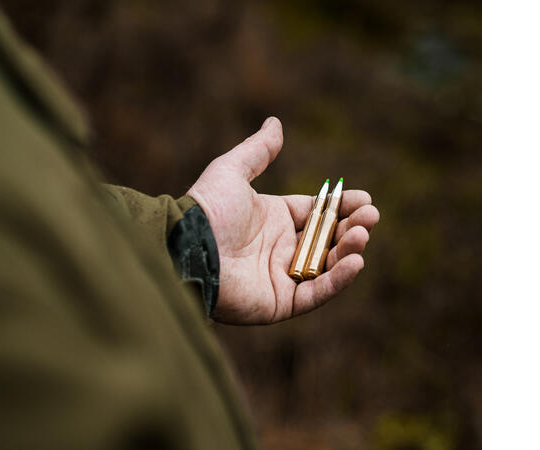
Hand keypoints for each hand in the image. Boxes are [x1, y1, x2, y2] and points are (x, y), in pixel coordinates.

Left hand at [187, 117, 379, 324]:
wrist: (187, 248)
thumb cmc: (207, 209)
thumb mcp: (232, 170)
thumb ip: (258, 150)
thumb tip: (275, 122)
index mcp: (274, 219)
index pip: (316, 213)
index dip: (341, 206)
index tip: (365, 199)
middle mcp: (281, 248)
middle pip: (327, 238)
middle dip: (352, 226)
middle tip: (371, 216)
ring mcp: (282, 276)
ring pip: (327, 265)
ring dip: (349, 249)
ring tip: (361, 233)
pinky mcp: (282, 302)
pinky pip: (317, 292)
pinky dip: (339, 280)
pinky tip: (356, 261)